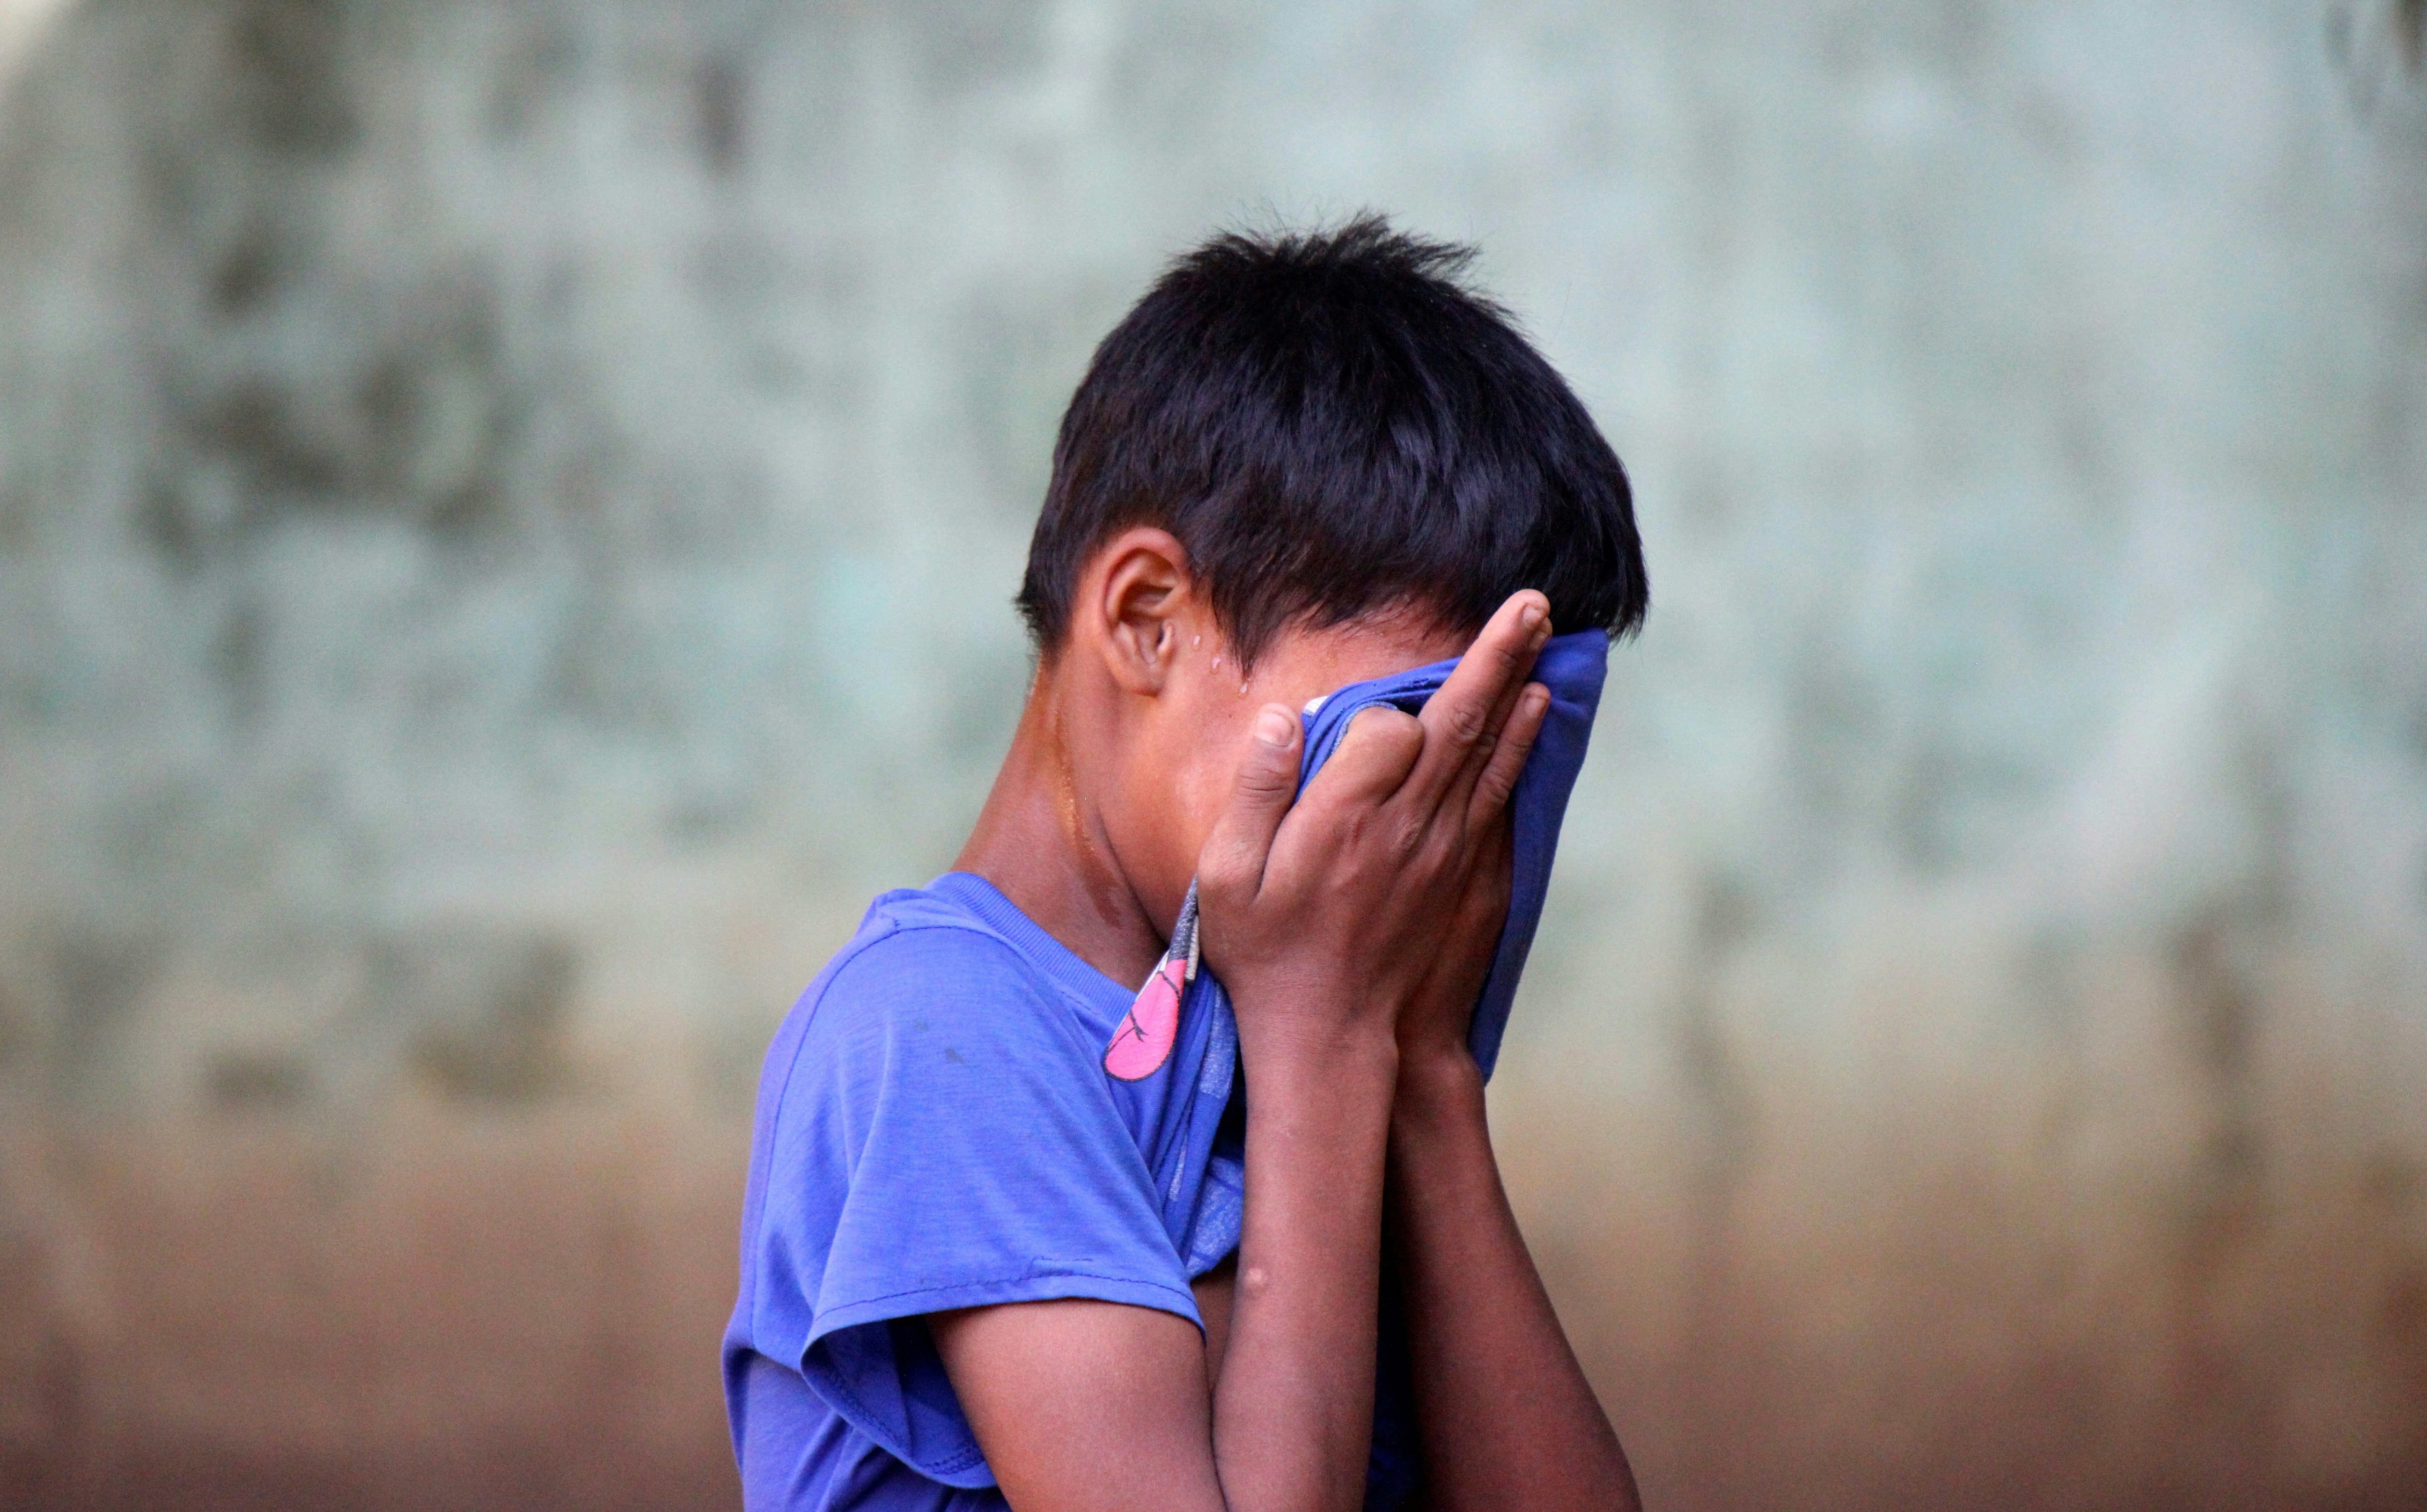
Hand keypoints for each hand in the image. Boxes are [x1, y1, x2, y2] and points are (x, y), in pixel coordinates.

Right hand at [1194, 591, 1553, 1066]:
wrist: (1337, 1042)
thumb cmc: (1267, 959)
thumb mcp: (1228, 879)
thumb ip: (1256, 792)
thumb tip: (1284, 719)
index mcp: (1347, 817)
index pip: (1384, 727)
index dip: (1373, 713)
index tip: (1349, 725)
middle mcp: (1410, 826)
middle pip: (1460, 720)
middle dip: (1496, 654)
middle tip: (1530, 600)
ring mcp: (1449, 852)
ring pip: (1492, 752)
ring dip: (1518, 687)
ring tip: (1542, 635)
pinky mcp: (1472, 878)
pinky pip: (1502, 795)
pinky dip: (1520, 748)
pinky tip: (1532, 714)